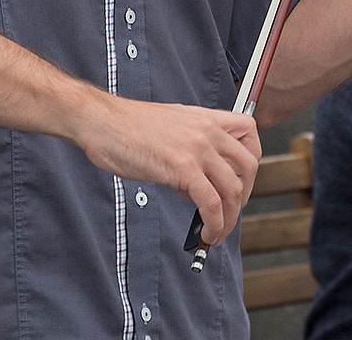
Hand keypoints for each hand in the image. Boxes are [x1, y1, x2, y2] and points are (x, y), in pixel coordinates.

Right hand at [72, 94, 260, 247]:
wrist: (101, 121)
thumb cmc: (125, 127)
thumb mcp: (169, 127)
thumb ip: (191, 149)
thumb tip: (198, 186)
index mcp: (205, 117)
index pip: (249, 131)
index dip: (251, 160)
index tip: (240, 181)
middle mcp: (207, 130)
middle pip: (249, 166)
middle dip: (244, 196)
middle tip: (229, 212)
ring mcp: (197, 148)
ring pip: (233, 190)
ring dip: (229, 219)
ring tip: (216, 233)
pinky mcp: (183, 168)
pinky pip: (212, 203)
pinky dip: (215, 224)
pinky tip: (207, 234)